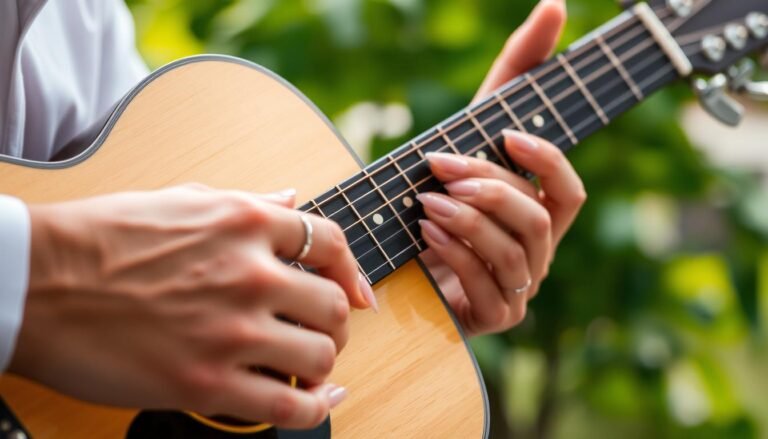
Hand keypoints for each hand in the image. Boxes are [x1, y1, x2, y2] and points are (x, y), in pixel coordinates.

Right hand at [10, 184, 373, 428]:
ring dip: (321, 363)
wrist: (37, 283)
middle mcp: (248, 274)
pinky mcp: (207, 384)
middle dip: (335, 323)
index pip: (330, 241)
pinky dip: (314, 408)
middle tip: (319, 333)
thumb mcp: (183, 200)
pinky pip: (289, 406)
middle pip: (335, 306)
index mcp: (244, 223)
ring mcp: (231, 331)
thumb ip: (247, 202)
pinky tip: (317, 401)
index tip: (357, 291)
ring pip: (321, 355)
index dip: (351, 269)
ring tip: (305, 366)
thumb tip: (291, 199)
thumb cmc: (102, 238)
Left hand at [420, 0, 585, 335]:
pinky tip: (424, 234)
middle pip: (537, 221)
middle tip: (441, 165)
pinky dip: (456, 256)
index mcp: (541, 212)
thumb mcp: (472, 127)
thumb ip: (516, 70)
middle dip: (490, 188)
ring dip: (470, 224)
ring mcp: (516, 287)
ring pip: (514, 255)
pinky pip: (485, 289)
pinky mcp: (489, 316)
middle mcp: (538, 252)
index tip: (510, 133)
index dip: (547, 162)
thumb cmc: (447, 184)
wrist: (399, 252)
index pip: (569, 192)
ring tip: (427, 202)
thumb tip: (557, 4)